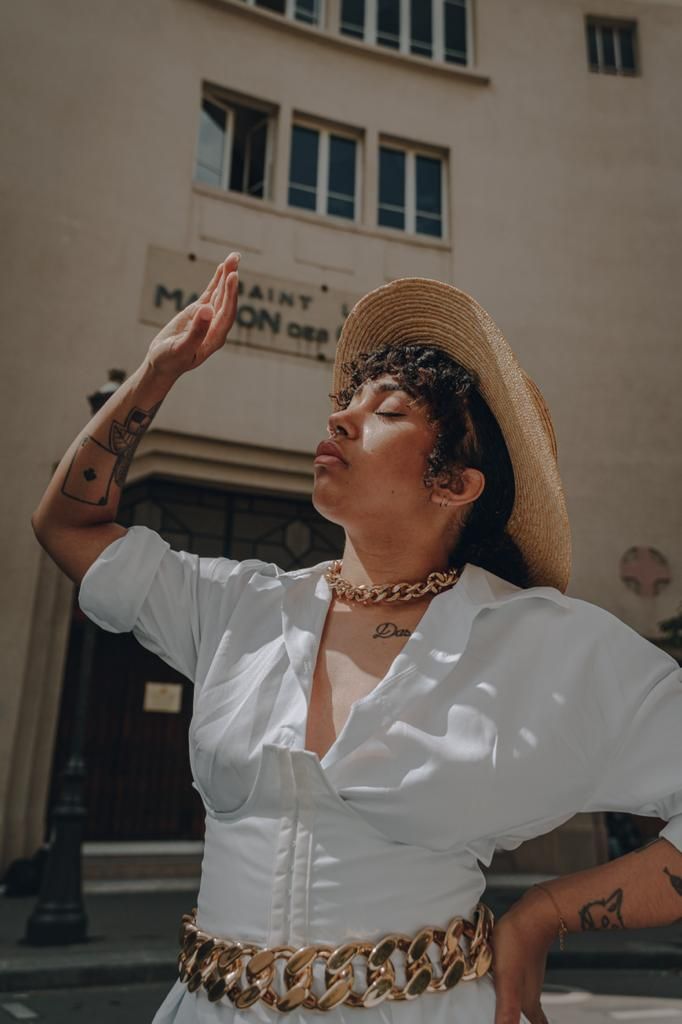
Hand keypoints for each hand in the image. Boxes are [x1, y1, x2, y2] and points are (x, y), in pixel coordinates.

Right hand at [145, 252, 240, 380]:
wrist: (162, 364)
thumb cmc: (171, 360)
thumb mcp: (181, 348)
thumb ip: (195, 331)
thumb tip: (207, 309)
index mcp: (215, 337)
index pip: (227, 313)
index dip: (231, 294)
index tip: (233, 276)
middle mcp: (216, 326)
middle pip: (227, 300)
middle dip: (231, 279)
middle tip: (235, 258)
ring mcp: (208, 318)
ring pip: (220, 294)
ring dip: (227, 276)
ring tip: (233, 257)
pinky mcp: (199, 313)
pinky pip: (211, 294)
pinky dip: (217, 281)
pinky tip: (223, 268)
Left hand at [490, 889, 556, 1023]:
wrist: (533, 914)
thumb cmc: (519, 943)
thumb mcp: (507, 979)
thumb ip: (508, 1009)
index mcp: (527, 1003)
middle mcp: (529, 993)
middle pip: (530, 1017)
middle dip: (522, 1021)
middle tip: (508, 1021)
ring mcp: (526, 977)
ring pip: (523, 1002)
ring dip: (516, 1011)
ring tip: (502, 1014)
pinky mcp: (520, 963)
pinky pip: (516, 984)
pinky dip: (510, 992)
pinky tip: (499, 984)